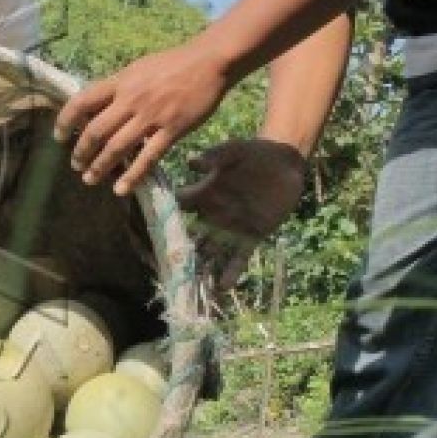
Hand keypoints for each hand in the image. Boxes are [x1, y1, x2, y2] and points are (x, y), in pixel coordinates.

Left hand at [53, 42, 231, 194]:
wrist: (209, 62)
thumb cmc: (171, 64)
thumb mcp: (137, 69)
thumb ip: (116, 88)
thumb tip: (94, 107)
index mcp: (120, 82)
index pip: (82, 101)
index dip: (65, 120)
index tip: (58, 136)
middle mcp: (131, 100)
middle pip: (96, 131)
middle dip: (81, 151)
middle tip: (76, 165)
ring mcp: (151, 116)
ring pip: (117, 147)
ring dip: (100, 167)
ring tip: (90, 179)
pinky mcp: (172, 130)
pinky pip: (148, 158)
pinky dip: (132, 175)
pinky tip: (121, 189)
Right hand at [177, 138, 307, 290]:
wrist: (284, 162)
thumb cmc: (254, 153)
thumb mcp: (234, 150)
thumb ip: (214, 157)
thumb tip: (190, 162)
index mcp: (204, 193)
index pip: (179, 206)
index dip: (166, 215)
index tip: (152, 228)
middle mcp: (212, 214)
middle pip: (190, 237)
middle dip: (179, 252)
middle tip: (167, 269)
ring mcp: (231, 228)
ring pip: (211, 252)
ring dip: (202, 268)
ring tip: (191, 287)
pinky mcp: (251, 236)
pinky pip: (238, 258)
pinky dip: (231, 273)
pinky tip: (222, 287)